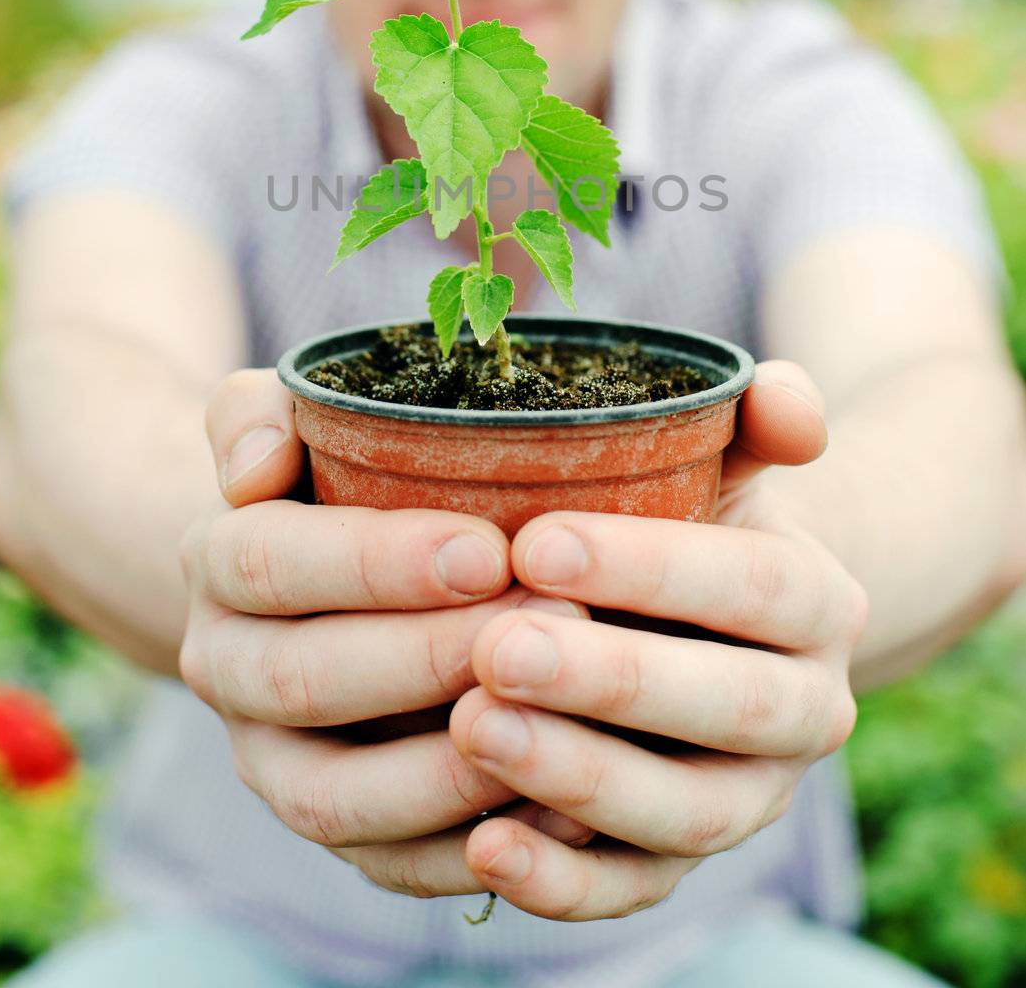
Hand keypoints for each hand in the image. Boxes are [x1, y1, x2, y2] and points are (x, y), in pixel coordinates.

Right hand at [178, 369, 594, 899]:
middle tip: (550, 623)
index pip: (274, 563)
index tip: (489, 550)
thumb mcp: (282, 416)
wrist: (310, 574)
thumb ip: (257, 416)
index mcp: (216, 561)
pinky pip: (390, 863)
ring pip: (337, 795)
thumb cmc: (328, 472)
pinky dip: (471, 848)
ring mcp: (272, 763)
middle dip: (429, 658)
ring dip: (450, 768)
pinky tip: (561, 805)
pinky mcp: (334, 829)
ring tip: (558, 720)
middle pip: (306, 680)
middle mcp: (225, 671)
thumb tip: (257, 468)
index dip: (378, 563)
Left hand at [447, 359, 869, 920]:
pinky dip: (565, 883)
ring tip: (472, 730)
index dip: (652, 569)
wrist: (719, 615)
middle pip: (726, 708)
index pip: (754, 585)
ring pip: (685, 813)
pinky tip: (485, 849)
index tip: (536, 544)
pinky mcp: (683, 859)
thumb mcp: (730, 453)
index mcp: (818, 602)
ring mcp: (750, 798)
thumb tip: (784, 401)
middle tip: (497, 648)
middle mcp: (805, 713)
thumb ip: (760, 413)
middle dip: (609, 681)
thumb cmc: (696, 512)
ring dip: (579, 778)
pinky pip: (635, 888)